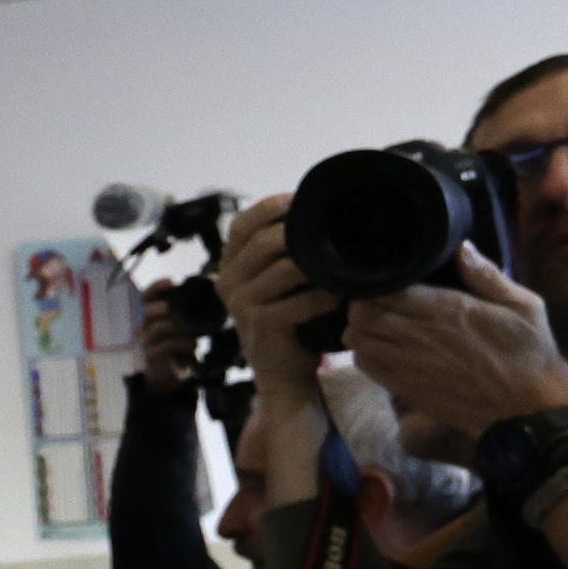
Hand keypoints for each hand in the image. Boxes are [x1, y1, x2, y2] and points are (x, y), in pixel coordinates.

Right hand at [136, 288, 194, 392]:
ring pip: (155, 329)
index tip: (172, 281)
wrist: (171, 374)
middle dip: (159, 307)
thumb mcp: (186, 328)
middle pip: (146, 311)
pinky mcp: (153, 356)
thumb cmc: (180, 346)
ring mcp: (148, 342)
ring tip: (187, 328)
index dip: (157, 287)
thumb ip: (193, 314)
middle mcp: (147, 326)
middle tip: (170, 306)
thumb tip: (215, 294)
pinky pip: (164, 347)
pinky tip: (193, 344)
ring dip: (172, 326)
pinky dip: (180, 344)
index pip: (148, 296)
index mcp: (154, 315)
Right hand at [213, 192, 336, 395]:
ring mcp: (240, 305)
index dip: (269, 207)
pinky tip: (337, 297)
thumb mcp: (276, 280)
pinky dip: (323, 296)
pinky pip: (299, 301)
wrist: (281, 369)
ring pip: (283, 269)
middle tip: (330, 234)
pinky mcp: (260, 325)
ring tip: (341, 266)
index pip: (240, 224)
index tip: (299, 199)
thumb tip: (313, 212)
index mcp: (228, 266)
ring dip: (318, 265)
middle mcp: (226, 283)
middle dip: (299, 233)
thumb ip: (282, 251)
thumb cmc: (287, 318)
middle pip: (261, 242)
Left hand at [341, 243, 567, 437]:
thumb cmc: (529, 353)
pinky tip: (380, 346)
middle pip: (364, 312)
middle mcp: (421, 335)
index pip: (389, 289)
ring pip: (358, 337)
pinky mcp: (405, 387)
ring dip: (359, 326)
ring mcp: (408, 364)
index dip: (380, 282)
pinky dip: (363, 351)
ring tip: (375, 321)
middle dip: (363, 302)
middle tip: (376, 299)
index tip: (388, 279)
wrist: (526, 410)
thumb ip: (487, 276)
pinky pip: (365, 364)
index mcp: (448, 310)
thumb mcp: (524, 306)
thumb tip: (460, 247)